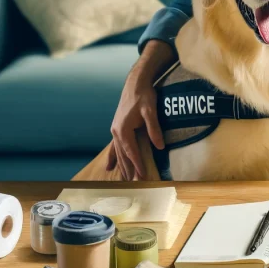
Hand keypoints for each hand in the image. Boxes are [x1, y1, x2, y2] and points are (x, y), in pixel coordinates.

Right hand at [107, 40, 174, 178]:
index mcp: (123, 129)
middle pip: (123, 155)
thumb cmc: (144, 95)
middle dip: (129, 170)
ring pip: (118, 152)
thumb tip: (159, 147)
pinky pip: (115, 146)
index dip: (137, 165)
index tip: (142, 176)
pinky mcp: (118, 128)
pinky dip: (113, 157)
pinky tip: (109, 167)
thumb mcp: (151, 111)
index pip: (131, 152)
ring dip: (122, 166)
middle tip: (135, 185)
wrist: (135, 83)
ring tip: (125, 180)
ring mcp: (115, 130)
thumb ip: (154, 129)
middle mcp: (116, 131)